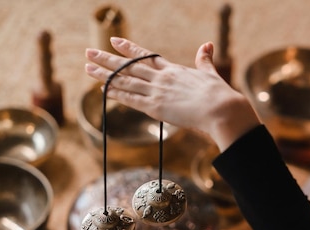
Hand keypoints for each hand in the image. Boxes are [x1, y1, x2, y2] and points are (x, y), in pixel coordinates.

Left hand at [85, 38, 259, 150]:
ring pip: (125, 80)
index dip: (129, 48)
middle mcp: (162, 78)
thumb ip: (205, 59)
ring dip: (104, 74)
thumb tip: (208, 44)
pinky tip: (103, 91)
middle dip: (108, 58)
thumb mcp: (210, 73)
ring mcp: (157, 91)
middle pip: (129, 66)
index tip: (115, 40)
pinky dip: (116, 94)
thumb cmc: (220, 94)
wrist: (221, 109)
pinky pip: (131, 99)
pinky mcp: (155, 107)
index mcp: (174, 70)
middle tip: (90, 51)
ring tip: (88, 67)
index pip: (146, 56)